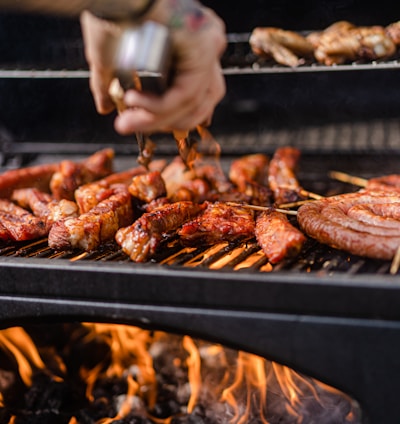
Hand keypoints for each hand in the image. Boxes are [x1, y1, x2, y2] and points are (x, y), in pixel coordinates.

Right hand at [80, 0, 226, 133]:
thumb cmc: (110, 9)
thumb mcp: (110, 56)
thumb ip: (111, 84)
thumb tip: (104, 107)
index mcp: (191, 46)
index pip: (194, 95)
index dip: (171, 118)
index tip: (141, 124)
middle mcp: (205, 45)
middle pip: (201, 103)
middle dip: (167, 122)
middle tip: (134, 126)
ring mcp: (208, 45)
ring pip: (193, 102)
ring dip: (158, 119)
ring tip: (128, 121)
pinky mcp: (203, 47)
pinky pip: (185, 93)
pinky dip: (159, 106)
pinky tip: (134, 104)